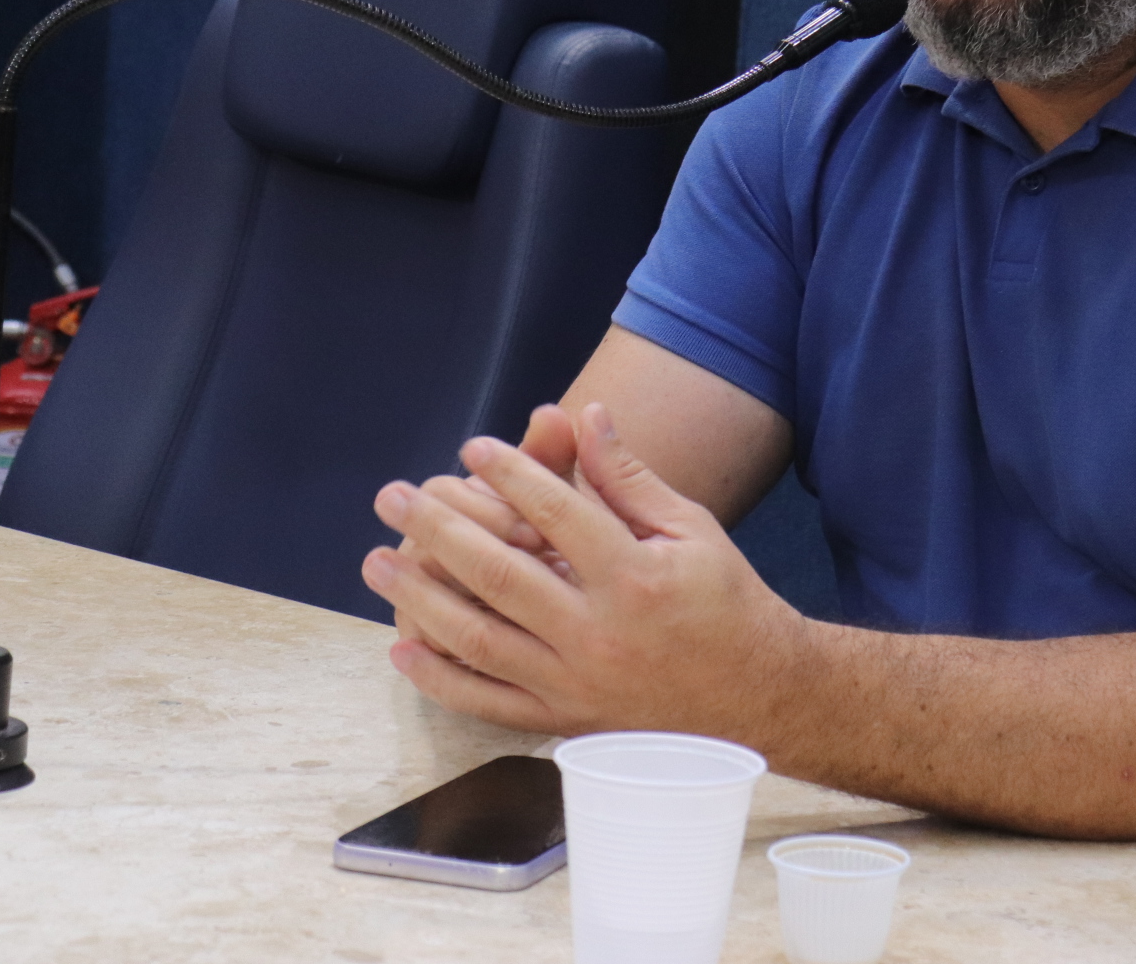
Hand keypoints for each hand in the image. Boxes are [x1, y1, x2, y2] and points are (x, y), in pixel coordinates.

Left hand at [363, 402, 807, 737]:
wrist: (756, 697)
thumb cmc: (725, 601)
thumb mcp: (692, 529)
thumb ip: (630, 477)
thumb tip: (585, 416)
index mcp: (636, 577)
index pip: (558, 513)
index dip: (511, 474)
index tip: (472, 448)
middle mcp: (598, 632)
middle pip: (500, 573)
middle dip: (439, 529)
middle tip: (395, 496)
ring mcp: (575, 683)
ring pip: (479, 638)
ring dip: (420, 597)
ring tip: (378, 561)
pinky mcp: (563, 720)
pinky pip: (487, 702)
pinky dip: (440, 677)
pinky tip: (403, 646)